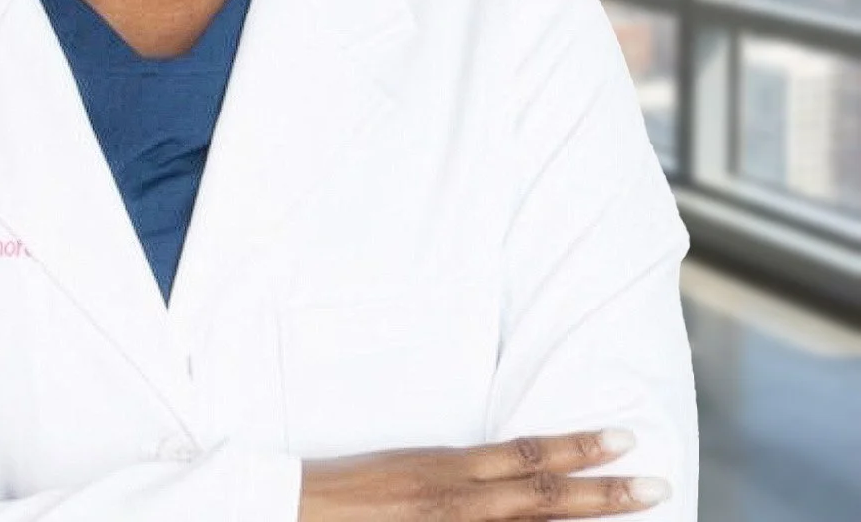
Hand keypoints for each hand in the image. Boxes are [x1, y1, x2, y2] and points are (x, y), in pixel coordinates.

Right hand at [298, 429, 671, 519]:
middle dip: (604, 493)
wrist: (298, 509)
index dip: (577, 447)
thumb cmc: (349, 487)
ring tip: (635, 507)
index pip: (526, 455)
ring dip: (584, 517)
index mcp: (448, 468)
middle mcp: (457, 502)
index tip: (622, 439)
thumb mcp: (406, 466)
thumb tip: (506, 471)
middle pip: (543, 496)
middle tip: (655, 484)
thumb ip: (458, 474)